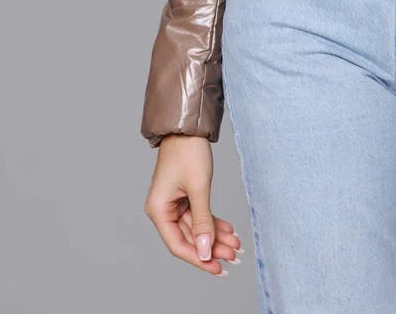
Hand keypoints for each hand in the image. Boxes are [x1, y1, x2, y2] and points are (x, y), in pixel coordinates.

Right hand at [143, 133, 242, 275]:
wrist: (189, 127)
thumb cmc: (188, 153)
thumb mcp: (199, 189)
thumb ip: (203, 222)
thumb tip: (205, 252)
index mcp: (158, 210)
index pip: (178, 244)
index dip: (199, 258)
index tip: (218, 268)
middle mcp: (163, 210)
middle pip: (190, 237)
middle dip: (212, 247)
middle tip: (235, 255)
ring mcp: (174, 203)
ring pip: (197, 227)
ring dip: (216, 236)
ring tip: (237, 245)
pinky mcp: (184, 196)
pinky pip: (199, 215)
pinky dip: (213, 223)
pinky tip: (230, 231)